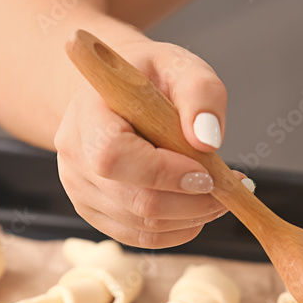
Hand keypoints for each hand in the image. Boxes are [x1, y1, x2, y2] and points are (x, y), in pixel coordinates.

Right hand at [54, 39, 230, 248]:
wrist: (116, 95)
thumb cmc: (149, 78)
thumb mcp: (181, 66)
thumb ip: (201, 94)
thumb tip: (207, 140)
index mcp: (87, 113)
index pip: (114, 156)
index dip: (163, 173)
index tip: (206, 173)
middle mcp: (74, 156)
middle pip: (133, 200)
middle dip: (191, 202)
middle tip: (228, 188)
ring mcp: (80, 190)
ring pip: (141, 226)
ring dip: (190, 217)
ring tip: (217, 194)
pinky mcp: (94, 212)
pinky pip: (139, 237)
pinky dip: (177, 230)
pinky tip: (196, 209)